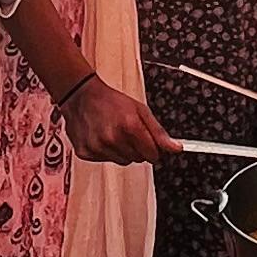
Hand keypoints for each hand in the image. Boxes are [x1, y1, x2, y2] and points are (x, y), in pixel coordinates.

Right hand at [59, 76, 178, 163]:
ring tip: (115, 133)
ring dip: (123, 151)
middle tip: (129, 133)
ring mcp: (97, 147)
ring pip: (122, 161)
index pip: (152, 155)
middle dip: (138, 148)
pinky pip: (106, 160)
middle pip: (138, 159)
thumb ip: (159, 132)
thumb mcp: (140, 110)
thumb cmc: (111, 101)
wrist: (81, 96)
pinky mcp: (86, 152)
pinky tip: (102, 137)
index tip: (150, 144)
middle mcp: (113, 138)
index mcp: (129, 126)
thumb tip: (176, 148)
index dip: (153, 149)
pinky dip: (107, 152)